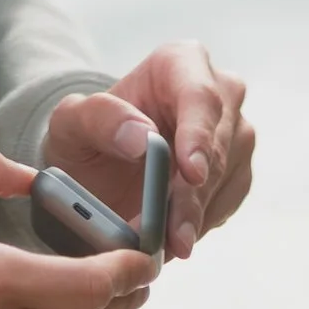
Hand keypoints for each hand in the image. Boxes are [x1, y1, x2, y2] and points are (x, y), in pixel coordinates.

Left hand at [42, 46, 253, 262]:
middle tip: (172, 238)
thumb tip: (142, 136)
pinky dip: (199, 225)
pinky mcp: (237, 172)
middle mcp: (219, 92)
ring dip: (194, 217)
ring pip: (226, 179)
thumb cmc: (86, 133)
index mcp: (181, 63)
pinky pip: (226, 203)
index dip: (198, 135)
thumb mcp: (71, 121)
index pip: (200, 96)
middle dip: (192, 195)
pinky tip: (172, 236)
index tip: (190, 173)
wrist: (99, 164)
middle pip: (217, 145)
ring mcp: (234, 134)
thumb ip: (100, 118)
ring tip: (162, 245)